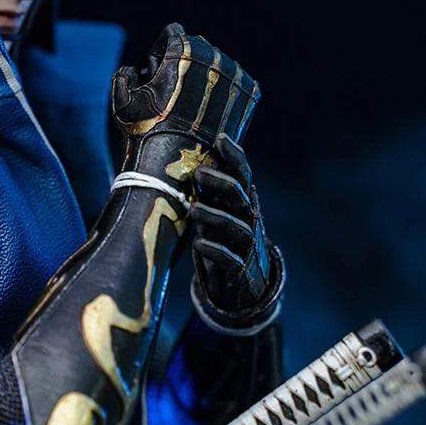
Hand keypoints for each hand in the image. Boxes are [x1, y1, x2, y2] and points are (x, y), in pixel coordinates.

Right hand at [111, 23, 257, 155]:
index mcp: (183, 48)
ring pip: (217, 64)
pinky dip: (222, 91)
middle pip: (196, 46)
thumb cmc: (146, 129)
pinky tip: (208, 110)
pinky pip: (233, 81)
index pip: (172, 33)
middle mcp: (213, 55)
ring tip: (190, 104)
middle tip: (173, 92)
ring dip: (204, 76)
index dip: (159, 52)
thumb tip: (137, 70)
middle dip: (183, 62)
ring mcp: (234, 73)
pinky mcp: (250, 91)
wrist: (179, 160)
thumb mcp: (123, 97)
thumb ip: (124, 73)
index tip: (156, 75)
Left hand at [190, 134, 282, 322]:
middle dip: (221, 182)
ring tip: (193, 209)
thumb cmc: (224, 242)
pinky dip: (215, 250)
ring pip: (236, 225)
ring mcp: (246, 244)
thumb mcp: (217, 214)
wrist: (244, 286)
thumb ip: (208, 193)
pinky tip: (198, 244)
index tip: (220, 137)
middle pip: (240, 195)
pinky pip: (230, 258)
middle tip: (198, 173)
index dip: (234, 156)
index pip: (243, 175)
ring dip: (214, 216)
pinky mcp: (240, 268)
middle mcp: (247, 219)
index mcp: (241, 203)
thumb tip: (178, 163)